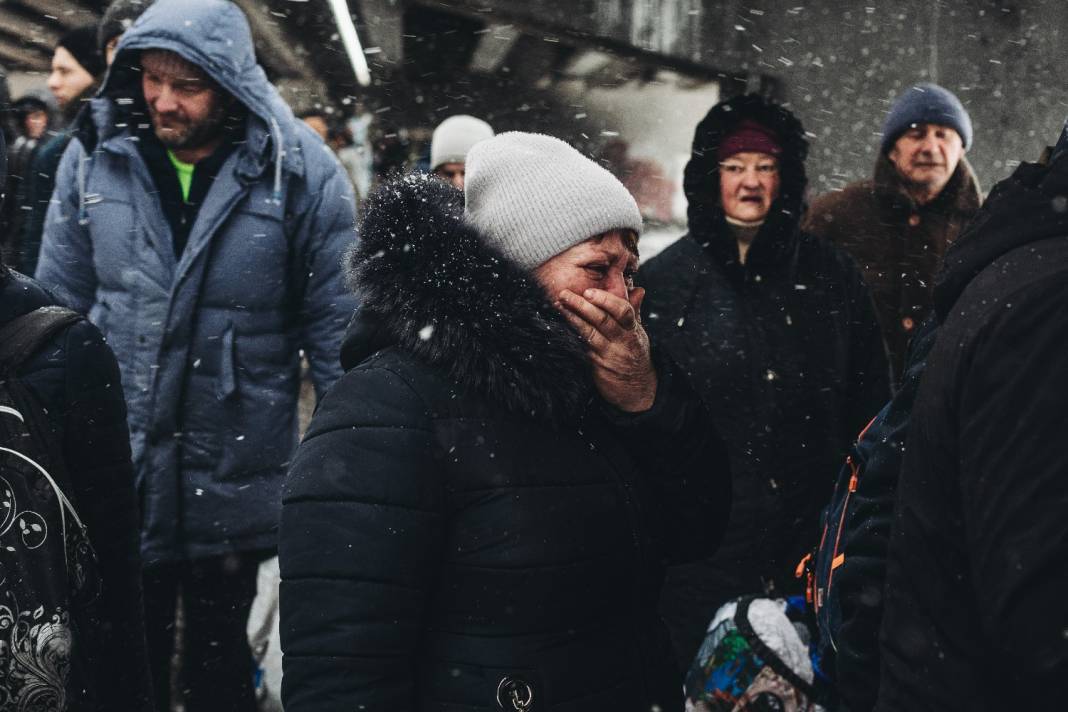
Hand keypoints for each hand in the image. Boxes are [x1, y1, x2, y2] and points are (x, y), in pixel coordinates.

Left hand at [557, 287, 657, 411]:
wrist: (636, 388)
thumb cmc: (634, 354)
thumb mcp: (638, 333)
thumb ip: (633, 311)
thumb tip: (638, 290)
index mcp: (632, 330)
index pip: (623, 311)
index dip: (606, 300)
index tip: (589, 292)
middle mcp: (622, 341)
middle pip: (602, 320)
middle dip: (582, 305)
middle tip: (565, 294)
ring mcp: (609, 354)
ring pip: (589, 334)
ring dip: (572, 318)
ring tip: (558, 306)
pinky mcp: (597, 366)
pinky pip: (583, 348)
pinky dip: (572, 336)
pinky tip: (561, 326)